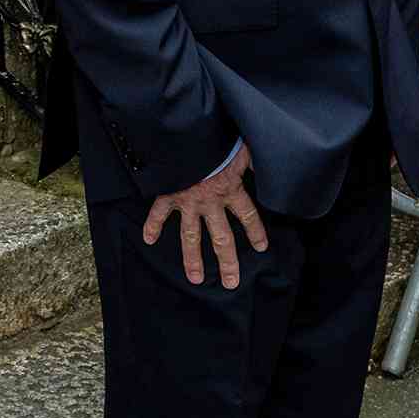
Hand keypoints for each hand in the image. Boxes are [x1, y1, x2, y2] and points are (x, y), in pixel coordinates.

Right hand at [143, 142, 267, 288]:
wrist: (187, 135)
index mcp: (230, 190)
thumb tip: (270, 165)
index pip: (248, 216)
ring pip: (191, 236)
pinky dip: (152, 225)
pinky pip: (159, 213)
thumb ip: (253, 160)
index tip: (261, 247)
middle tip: (231, 282)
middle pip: (222, 238)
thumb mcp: (242, 147)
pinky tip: (149, 240)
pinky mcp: (168, 194)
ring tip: (196, 279)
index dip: (256, 232)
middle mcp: (210, 202)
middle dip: (227, 262)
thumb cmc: (217, 140)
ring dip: (193, 259)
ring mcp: (188, 202)